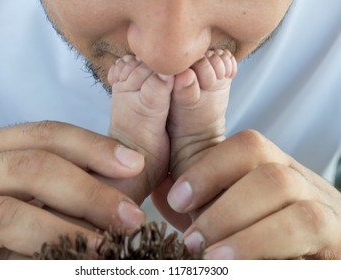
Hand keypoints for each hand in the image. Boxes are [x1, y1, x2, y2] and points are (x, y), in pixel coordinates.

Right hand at [0, 121, 145, 258]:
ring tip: (104, 247)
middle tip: (130, 216)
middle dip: (89, 192)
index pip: (47, 133)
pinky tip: (62, 265)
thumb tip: (132, 171)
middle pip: (32, 166)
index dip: (95, 147)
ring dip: (65, 231)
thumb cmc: (14, 221)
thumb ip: (74, 178)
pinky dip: (34, 258)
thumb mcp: (41, 191)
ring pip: (9, 213)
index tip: (135, 164)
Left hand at [156, 130, 340, 258]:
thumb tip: (160, 190)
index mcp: (275, 170)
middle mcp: (303, 183)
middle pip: (269, 172)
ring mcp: (326, 208)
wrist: (311, 261)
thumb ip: (200, 204)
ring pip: (288, 196)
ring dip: (241, 228)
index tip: (177, 198)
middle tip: (192, 240)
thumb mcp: (229, 216)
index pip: (248, 145)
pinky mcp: (338, 238)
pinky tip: (239, 267)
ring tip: (211, 258)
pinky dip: (263, 245)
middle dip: (222, 206)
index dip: (207, 168)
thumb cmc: (265, 241)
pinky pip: (309, 228)